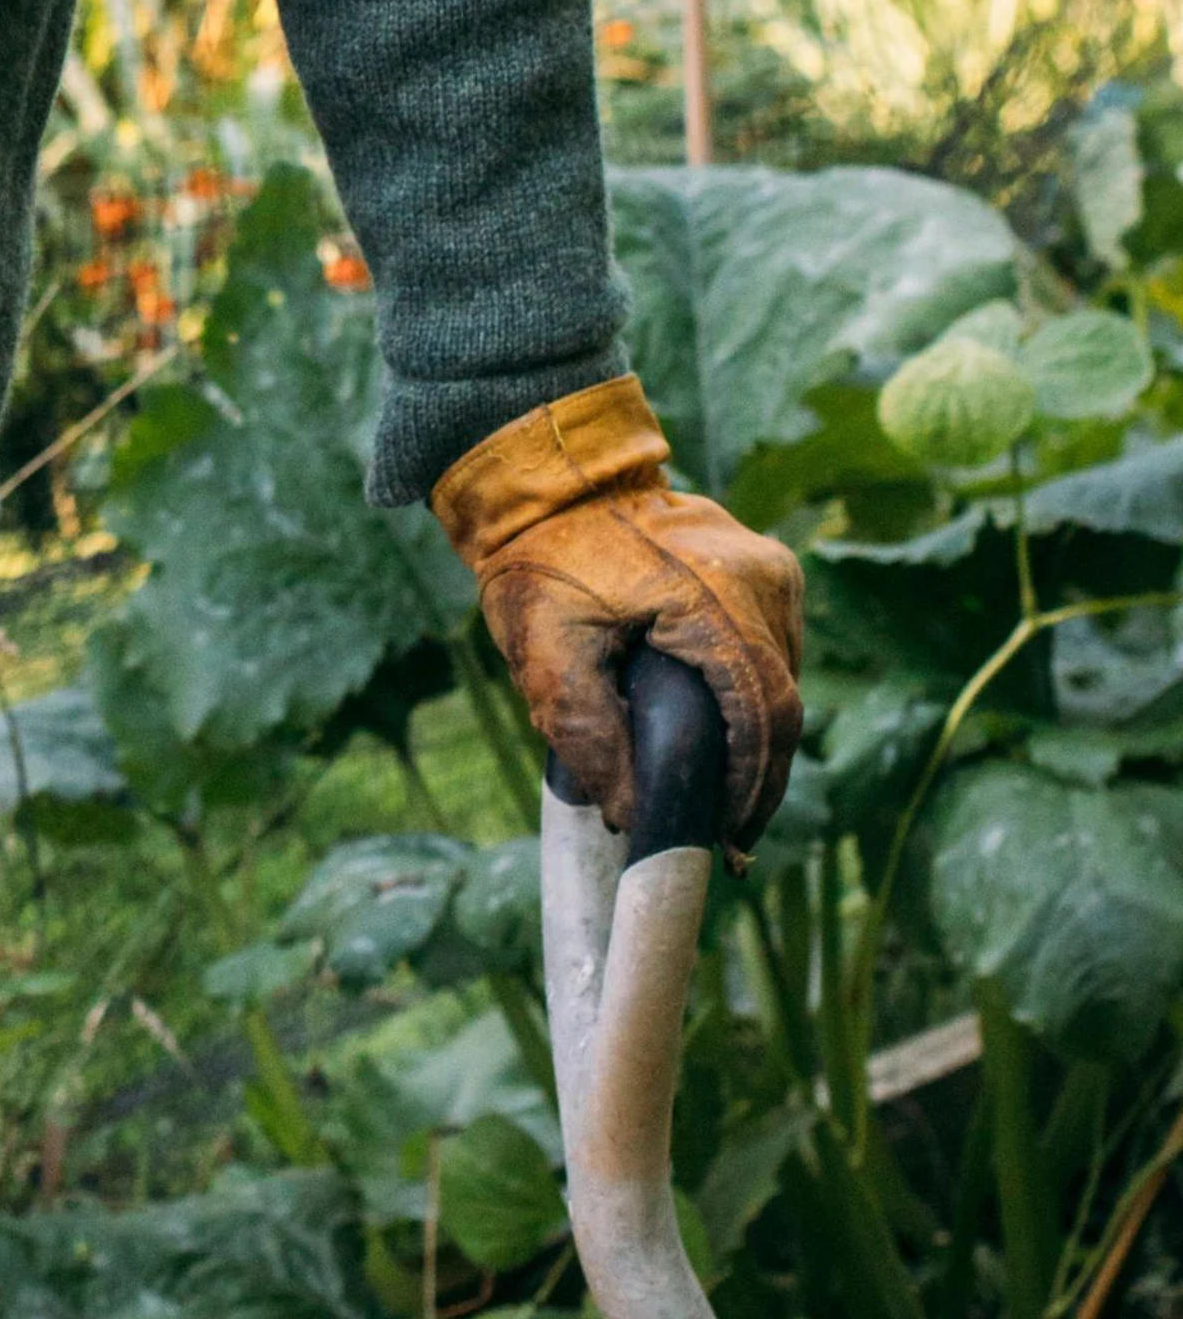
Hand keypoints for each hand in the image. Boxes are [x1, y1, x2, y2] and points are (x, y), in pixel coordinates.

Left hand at [435, 375, 803, 845]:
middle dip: (756, 776)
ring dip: (754, 737)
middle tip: (724, 834)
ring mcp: (768, 568)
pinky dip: (748, 694)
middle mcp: (762, 579)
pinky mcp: (761, 567)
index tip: (731, 845)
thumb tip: (631, 817)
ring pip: (779, 677)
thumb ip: (587, 735)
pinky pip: (768, 647)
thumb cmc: (538, 558)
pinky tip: (716, 731)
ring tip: (716, 793)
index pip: (763, 716)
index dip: (752, 789)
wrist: (546, 473)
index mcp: (716, 598)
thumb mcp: (543, 650)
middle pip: (781, 703)